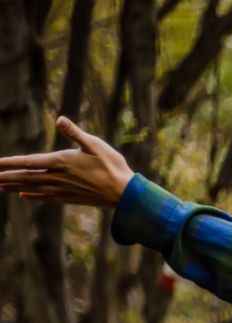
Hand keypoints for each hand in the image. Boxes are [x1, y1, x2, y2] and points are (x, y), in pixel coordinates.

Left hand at [0, 117, 133, 206]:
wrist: (124, 194)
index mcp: (60, 162)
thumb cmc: (112, 166)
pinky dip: (32, 196)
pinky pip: (45, 197)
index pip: (27, 162)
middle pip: (24, 177)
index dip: (8, 163)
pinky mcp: (70, 198)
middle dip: (4, 176)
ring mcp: (62, 190)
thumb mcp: (95, 145)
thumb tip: (60, 119)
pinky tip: (23, 196)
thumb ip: (75, 133)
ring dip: (13, 186)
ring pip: (32, 188)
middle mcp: (57, 178)